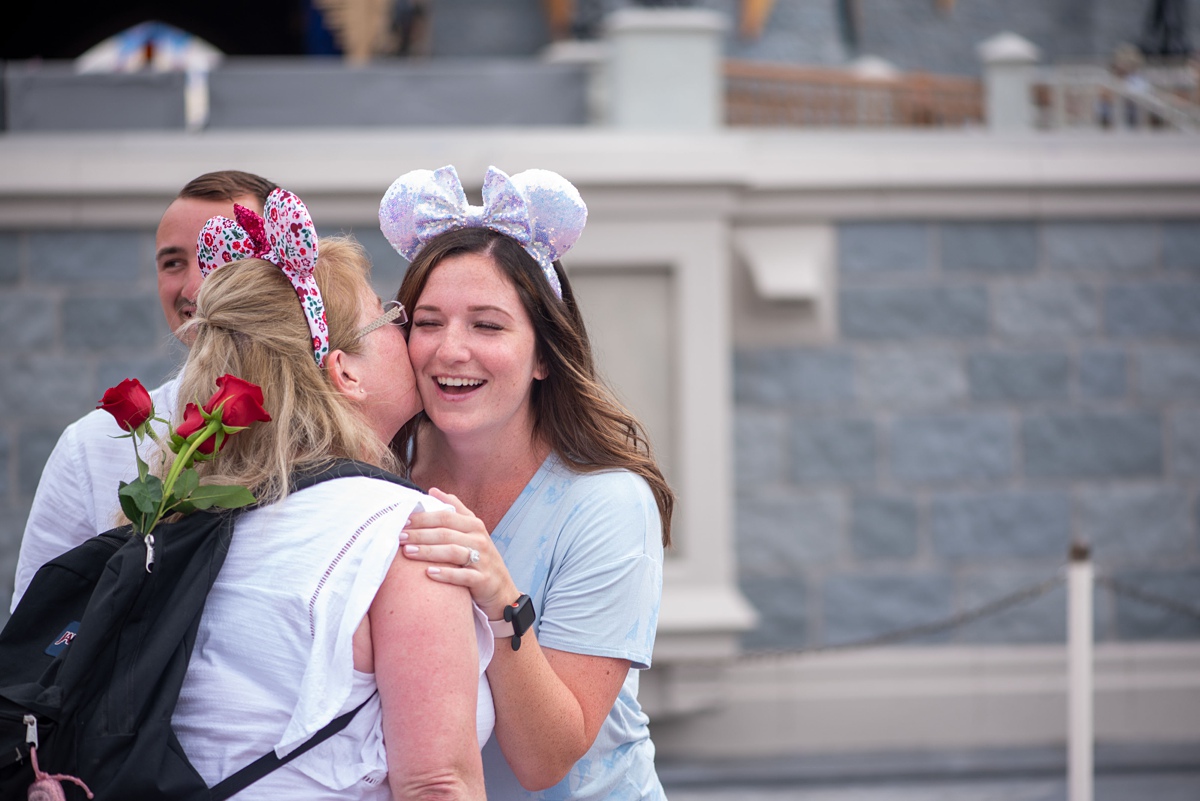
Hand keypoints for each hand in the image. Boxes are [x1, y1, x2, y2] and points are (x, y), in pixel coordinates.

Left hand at [400, 488, 520, 619]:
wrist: (500, 588)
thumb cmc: (480, 557)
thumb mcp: (472, 530)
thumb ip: (455, 509)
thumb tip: (433, 491)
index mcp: (474, 525)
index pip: (446, 516)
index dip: (424, 517)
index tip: (404, 520)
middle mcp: (479, 539)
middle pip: (446, 533)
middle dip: (420, 534)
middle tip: (400, 536)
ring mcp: (482, 559)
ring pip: (452, 552)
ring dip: (428, 551)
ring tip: (408, 552)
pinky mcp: (482, 579)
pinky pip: (462, 576)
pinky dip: (445, 574)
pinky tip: (429, 573)